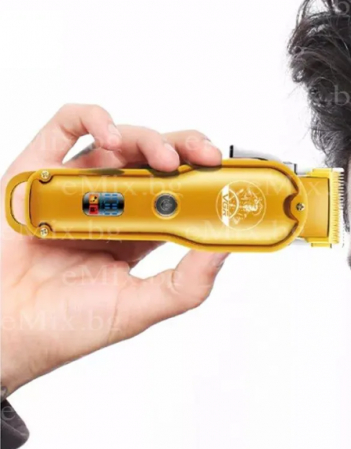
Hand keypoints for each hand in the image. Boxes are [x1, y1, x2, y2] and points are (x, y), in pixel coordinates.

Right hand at [1, 104, 229, 397]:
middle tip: (206, 157)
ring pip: (122, 141)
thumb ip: (186, 282)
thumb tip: (225, 248)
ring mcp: (77, 186)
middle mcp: (112, 205)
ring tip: (164, 159)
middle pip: (157, 161)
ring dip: (151, 140)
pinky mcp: (40, 171)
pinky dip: (93, 118)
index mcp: (139, 233)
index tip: (230, 176)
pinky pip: (66, 127)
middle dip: (188, 150)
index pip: (181, 194)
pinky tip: (111, 135)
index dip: (207, 180)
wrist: (4, 330)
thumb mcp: (139, 306)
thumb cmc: (65, 324)